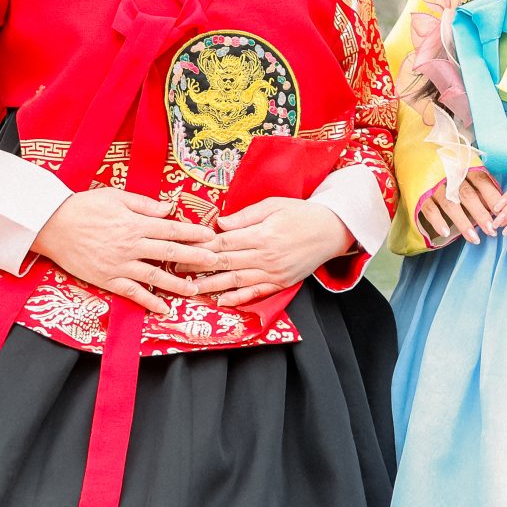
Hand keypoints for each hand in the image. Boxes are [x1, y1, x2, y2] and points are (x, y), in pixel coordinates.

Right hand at [29, 188, 219, 317]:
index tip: (211, 236)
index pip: (172, 229)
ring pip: (155, 276)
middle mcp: (131, 245)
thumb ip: (144, 204)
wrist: (53, 225)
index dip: (194, 233)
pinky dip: (149, 302)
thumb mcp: (116, 196)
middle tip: (215, 262)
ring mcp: (120, 265)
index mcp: (135, 223)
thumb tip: (169, 209)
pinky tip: (163, 308)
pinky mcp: (107, 279)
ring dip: (177, 283)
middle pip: (170, 252)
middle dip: (196, 258)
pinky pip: (132, 293)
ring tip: (196, 289)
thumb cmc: (85, 206)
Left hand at [189, 198, 354, 308]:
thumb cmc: (301, 213)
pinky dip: (238, 299)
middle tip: (174, 270)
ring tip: (189, 289)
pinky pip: (255, 293)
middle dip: (197, 267)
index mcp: (262, 234)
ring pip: (235, 282)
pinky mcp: (280, 283)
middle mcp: (265, 256)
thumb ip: (246, 216)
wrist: (331, 231)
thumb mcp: (274, 205)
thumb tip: (220, 223)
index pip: (223, 242)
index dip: (200, 246)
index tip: (181, 248)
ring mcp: (272, 273)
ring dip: (211, 286)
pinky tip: (221, 302)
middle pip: (225, 263)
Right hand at [414, 165, 503, 246]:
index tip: (502, 212)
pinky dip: (437, 221)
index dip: (492, 196)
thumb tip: (494, 202)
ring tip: (474, 238)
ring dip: (463, 222)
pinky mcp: (419, 192)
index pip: (482, 180)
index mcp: (463, 165)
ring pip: (450, 204)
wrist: (412, 147)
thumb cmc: (443, 160)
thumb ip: (476, 180)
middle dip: (481, 214)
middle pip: (468, 195)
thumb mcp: (461, 164)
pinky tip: (446, 233)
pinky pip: (429, 208)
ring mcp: (434, 183)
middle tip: (492, 230)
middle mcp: (450, 173)